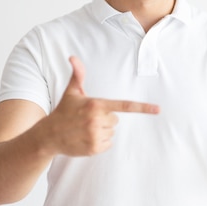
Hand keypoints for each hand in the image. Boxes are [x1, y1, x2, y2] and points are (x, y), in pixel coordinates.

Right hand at [45, 56, 159, 155]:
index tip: (158, 109)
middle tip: (87, 118)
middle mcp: (97, 120)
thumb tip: (73, 56)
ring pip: (112, 132)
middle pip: (115, 120)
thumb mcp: (71, 92)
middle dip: (104, 119)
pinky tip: (85, 138)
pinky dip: (100, 142)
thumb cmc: (63, 111)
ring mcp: (95, 135)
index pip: (124, 106)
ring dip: (102, 131)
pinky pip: (108, 144)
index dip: (143, 108)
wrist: (48, 135)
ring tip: (85, 129)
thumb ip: (77, 74)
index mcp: (96, 104)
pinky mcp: (94, 149)